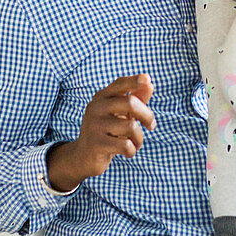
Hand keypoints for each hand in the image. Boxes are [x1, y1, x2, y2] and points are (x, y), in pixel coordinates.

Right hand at [46, 74, 155, 190]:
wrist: (84, 156)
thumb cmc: (108, 131)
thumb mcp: (121, 113)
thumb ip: (136, 99)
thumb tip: (150, 84)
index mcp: (102, 97)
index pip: (120, 84)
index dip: (134, 81)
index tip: (148, 79)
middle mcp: (96, 107)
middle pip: (130, 103)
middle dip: (147, 115)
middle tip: (151, 126)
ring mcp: (94, 125)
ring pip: (131, 127)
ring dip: (139, 138)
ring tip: (135, 143)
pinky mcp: (96, 144)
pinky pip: (125, 145)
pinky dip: (132, 151)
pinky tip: (128, 152)